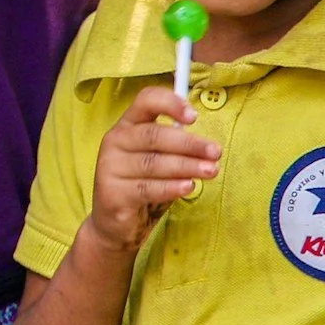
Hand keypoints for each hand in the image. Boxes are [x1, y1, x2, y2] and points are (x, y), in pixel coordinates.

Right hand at [87, 85, 219, 257]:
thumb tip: (208, 145)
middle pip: (154, 135)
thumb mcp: (157, 160)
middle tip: (215, 152)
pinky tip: (188, 187)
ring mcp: (109, 167)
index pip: (145, 101)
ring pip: (153, 163)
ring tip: (210, 171)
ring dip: (186, 166)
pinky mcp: (112, 193)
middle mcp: (115, 141)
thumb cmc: (142, 185)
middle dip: (189, 143)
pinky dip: (171, 187)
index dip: (170, 103)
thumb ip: (175, 147)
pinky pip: (147, 188)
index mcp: (127, 125)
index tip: (194, 117)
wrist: (114, 224)